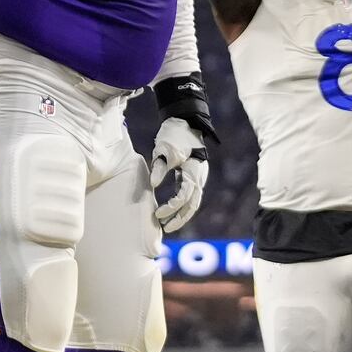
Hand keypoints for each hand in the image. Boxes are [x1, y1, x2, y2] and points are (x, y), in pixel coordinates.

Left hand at [150, 117, 207, 232]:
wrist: (185, 122)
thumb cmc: (173, 135)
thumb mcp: (163, 150)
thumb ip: (159, 168)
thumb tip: (152, 186)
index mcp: (193, 171)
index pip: (184, 196)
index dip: (171, 207)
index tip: (158, 214)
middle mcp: (199, 177)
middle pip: (192, 204)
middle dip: (180, 218)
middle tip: (165, 229)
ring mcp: (198, 176)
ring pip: (193, 202)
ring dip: (182, 214)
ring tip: (168, 225)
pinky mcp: (193, 175)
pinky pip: (190, 195)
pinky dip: (182, 205)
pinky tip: (171, 211)